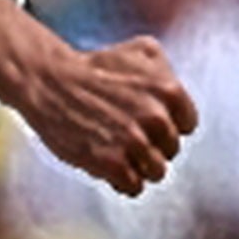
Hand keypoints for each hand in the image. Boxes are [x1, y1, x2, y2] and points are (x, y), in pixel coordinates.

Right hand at [18, 36, 198, 197]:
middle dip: (152, 146)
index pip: (188, 125)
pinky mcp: (111, 163)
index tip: (148, 122)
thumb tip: (180, 96)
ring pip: (157, 172)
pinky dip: (123, 181)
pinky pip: (134, 187)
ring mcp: (133, 142)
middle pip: (171, 151)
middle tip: (128, 136)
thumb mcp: (141, 51)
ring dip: (139, 167)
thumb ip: (168, 71)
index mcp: (168, 90)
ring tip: (120, 153)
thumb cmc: (95, 66)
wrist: (50, 82)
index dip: (168, 125)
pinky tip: (109, 166)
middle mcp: (155, 117)